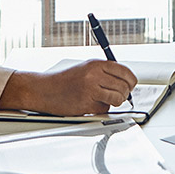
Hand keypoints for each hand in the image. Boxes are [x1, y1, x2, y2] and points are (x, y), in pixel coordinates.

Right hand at [3, 60, 136, 115]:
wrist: (43, 89)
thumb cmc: (63, 80)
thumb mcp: (85, 68)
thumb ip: (104, 72)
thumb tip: (126, 80)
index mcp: (96, 64)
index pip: (125, 72)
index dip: (131, 81)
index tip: (130, 85)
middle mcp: (95, 75)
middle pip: (124, 86)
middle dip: (124, 93)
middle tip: (118, 95)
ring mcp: (91, 90)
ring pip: (118, 98)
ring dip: (115, 102)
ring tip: (105, 100)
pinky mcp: (86, 104)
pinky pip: (105, 109)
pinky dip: (101, 109)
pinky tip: (91, 104)